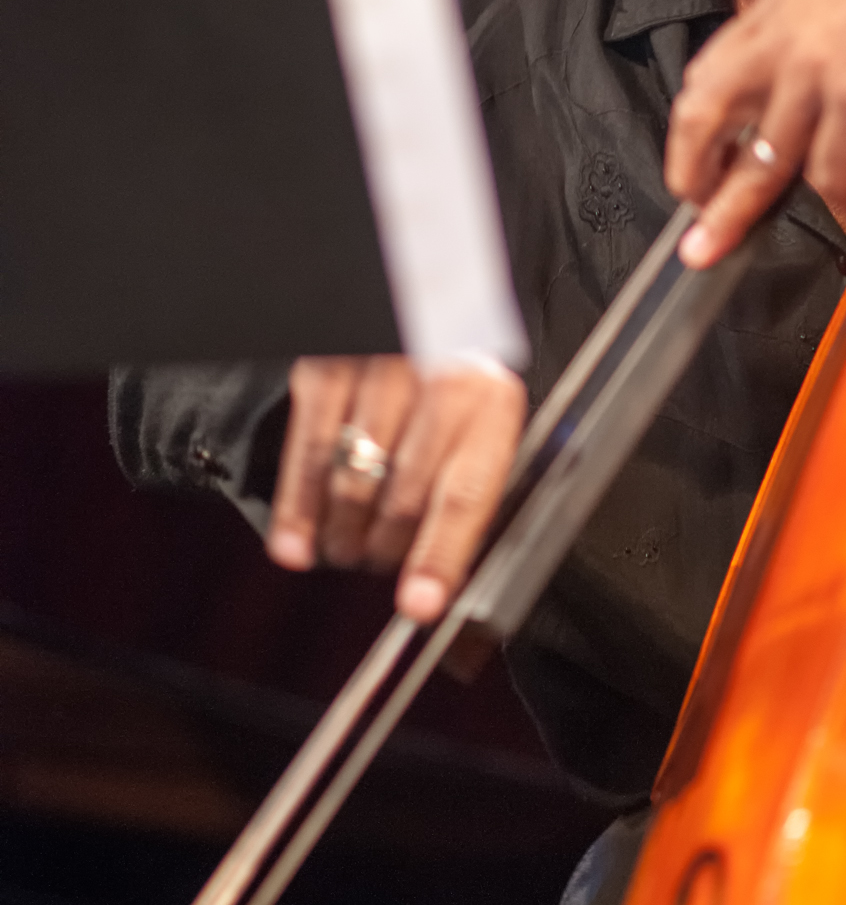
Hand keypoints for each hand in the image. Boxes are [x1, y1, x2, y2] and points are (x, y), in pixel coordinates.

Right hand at [264, 353, 525, 622]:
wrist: (418, 300)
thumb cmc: (452, 377)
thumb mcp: (481, 421)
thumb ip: (470, 486)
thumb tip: (450, 574)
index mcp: (491, 398)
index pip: (466, 492)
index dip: (440, 555)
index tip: (420, 604)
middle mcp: (439, 376)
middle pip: (406, 491)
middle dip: (387, 546)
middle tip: (378, 564)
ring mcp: (380, 368)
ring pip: (356, 477)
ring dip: (345, 532)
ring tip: (345, 549)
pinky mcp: (328, 366)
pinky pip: (308, 451)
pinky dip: (299, 509)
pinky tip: (294, 546)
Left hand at [667, 0, 845, 266]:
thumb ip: (803, 27)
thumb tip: (786, 72)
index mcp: (778, 8)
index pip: (706, 73)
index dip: (692, 126)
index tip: (697, 157)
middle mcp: (784, 38)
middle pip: (702, 115)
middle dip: (688, 172)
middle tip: (693, 213)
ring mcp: (816, 71)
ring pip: (760, 163)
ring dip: (744, 213)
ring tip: (738, 242)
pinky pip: (832, 177)